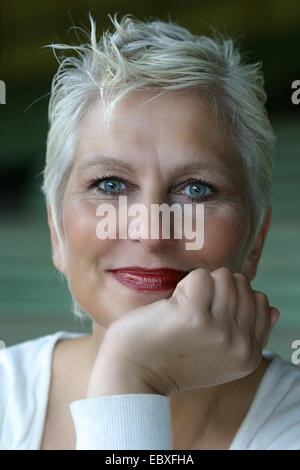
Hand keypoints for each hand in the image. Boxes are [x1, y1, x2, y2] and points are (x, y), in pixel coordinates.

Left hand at [87, 267, 279, 397]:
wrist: (133, 374)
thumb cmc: (173, 358)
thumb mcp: (220, 355)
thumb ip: (249, 333)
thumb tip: (274, 310)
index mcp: (249, 355)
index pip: (260, 301)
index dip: (231, 300)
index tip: (208, 319)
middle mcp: (240, 345)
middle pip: (243, 284)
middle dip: (216, 290)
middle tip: (192, 315)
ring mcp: (219, 331)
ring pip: (224, 276)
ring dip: (199, 286)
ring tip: (182, 310)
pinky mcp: (194, 316)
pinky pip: (200, 276)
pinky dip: (184, 285)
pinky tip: (172, 307)